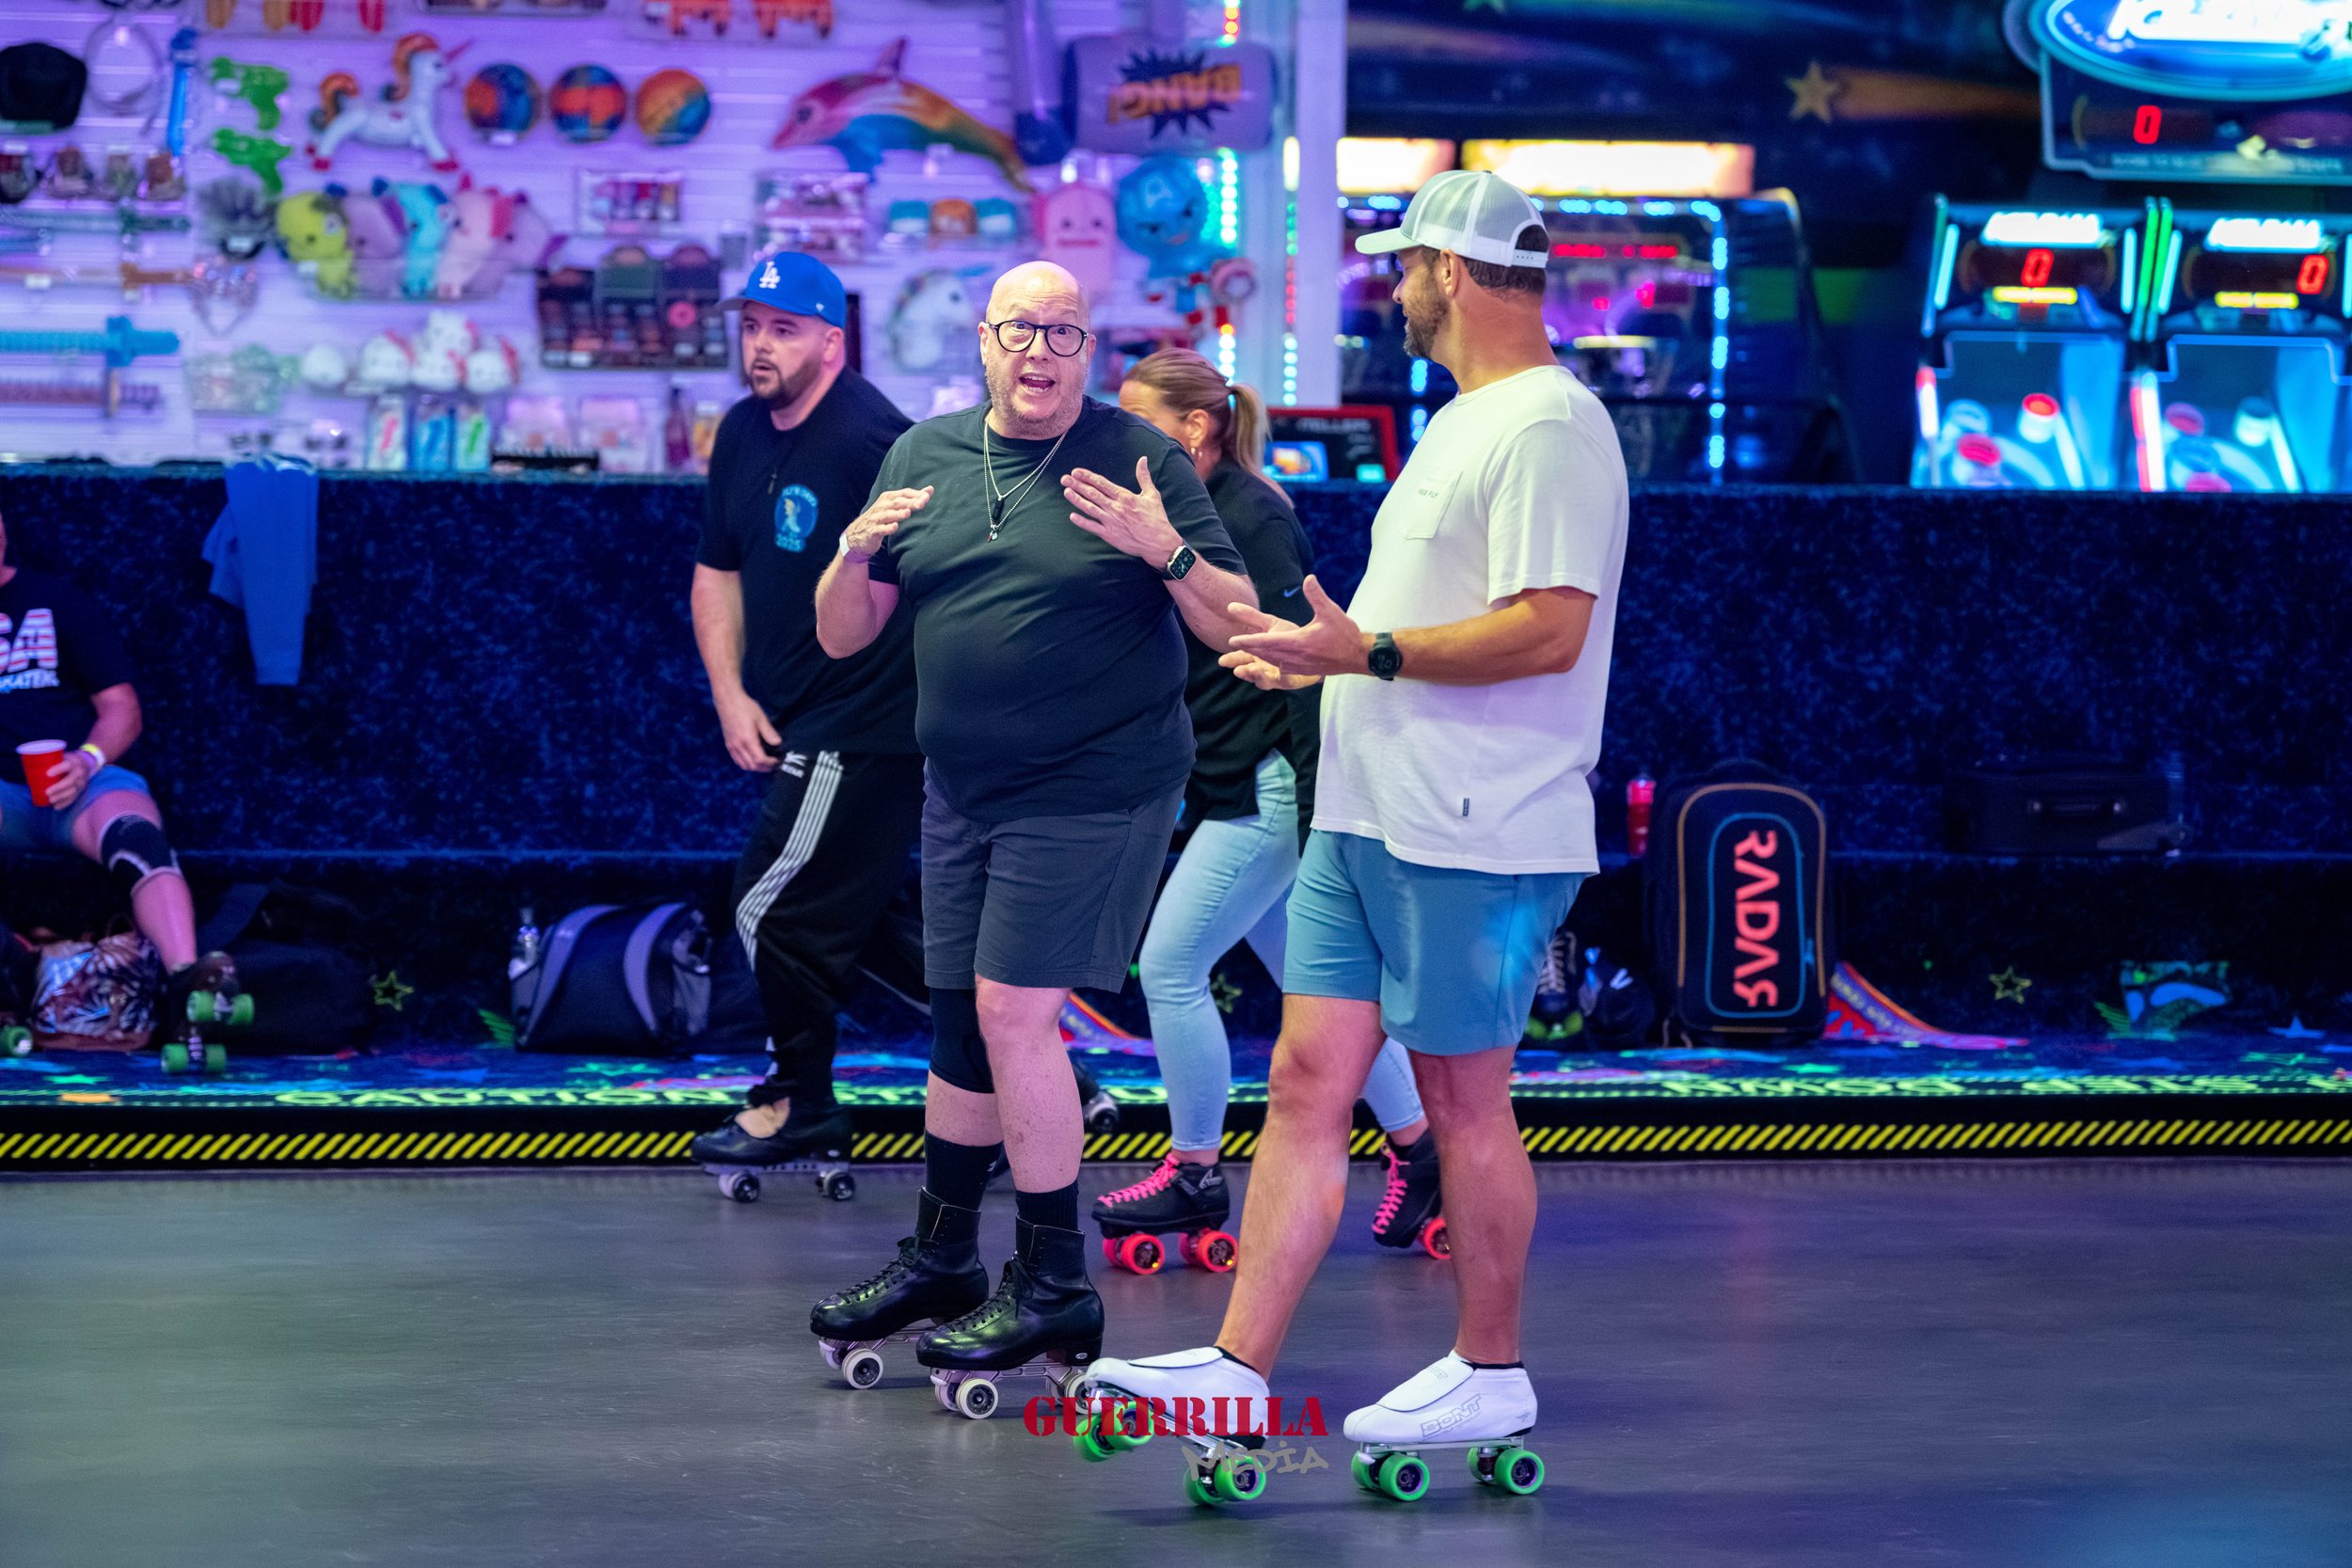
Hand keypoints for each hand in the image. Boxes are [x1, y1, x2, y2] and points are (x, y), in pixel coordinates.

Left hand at [45, 749, 94, 808]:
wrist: (85, 764)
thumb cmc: (66, 761)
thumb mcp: (62, 757)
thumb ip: (50, 762)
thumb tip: (30, 769)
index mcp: (74, 762)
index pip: (68, 765)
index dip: (58, 769)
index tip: (48, 774)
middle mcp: (79, 773)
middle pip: (70, 781)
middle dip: (58, 787)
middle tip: (47, 792)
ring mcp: (81, 782)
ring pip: (72, 791)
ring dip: (61, 797)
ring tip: (50, 800)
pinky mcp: (80, 790)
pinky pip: (74, 798)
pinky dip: (65, 803)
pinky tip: (56, 807)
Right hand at [715, 689, 780, 772]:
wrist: (727, 700)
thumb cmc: (745, 707)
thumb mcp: (760, 717)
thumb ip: (769, 732)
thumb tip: (778, 743)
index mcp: (747, 740)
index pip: (760, 760)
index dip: (770, 763)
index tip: (778, 761)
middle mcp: (738, 745)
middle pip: (752, 766)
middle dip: (764, 768)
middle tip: (773, 764)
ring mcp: (731, 746)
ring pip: (743, 765)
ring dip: (755, 767)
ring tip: (764, 764)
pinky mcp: (728, 744)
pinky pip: (736, 760)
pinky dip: (745, 764)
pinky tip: (752, 759)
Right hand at [842, 487, 930, 562]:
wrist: (858, 534)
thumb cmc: (881, 518)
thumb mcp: (895, 506)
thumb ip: (912, 498)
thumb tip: (930, 489)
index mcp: (888, 498)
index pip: (904, 493)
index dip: (915, 494)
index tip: (928, 496)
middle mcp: (882, 506)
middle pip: (898, 502)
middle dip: (910, 502)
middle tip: (923, 503)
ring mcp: (876, 518)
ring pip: (888, 515)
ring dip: (898, 514)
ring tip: (907, 513)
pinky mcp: (872, 531)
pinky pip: (880, 529)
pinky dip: (887, 528)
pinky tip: (894, 527)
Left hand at [1062, 457, 1182, 563]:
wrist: (1159, 542)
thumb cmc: (1157, 518)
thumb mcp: (1152, 494)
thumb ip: (1144, 476)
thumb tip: (1142, 459)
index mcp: (1124, 496)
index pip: (1102, 483)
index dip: (1087, 477)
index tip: (1076, 472)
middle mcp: (1116, 507)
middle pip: (1092, 493)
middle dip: (1077, 485)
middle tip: (1064, 478)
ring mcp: (1111, 522)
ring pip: (1090, 508)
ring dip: (1077, 499)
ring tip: (1066, 491)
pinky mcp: (1110, 535)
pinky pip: (1093, 527)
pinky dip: (1082, 522)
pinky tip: (1072, 516)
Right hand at [1216, 602, 1320, 688]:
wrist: (1313, 646)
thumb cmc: (1288, 636)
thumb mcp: (1269, 624)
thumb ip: (1251, 616)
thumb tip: (1230, 605)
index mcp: (1256, 654)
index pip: (1240, 658)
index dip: (1232, 660)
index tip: (1223, 660)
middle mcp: (1262, 667)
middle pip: (1248, 671)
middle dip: (1242, 671)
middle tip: (1237, 669)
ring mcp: (1275, 675)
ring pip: (1262, 680)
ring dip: (1256, 676)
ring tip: (1252, 670)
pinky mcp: (1289, 680)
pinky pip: (1282, 681)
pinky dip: (1277, 678)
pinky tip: (1274, 673)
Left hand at [1225, 576, 1369, 679]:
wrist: (1359, 656)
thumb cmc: (1345, 633)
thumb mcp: (1331, 611)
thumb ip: (1317, 595)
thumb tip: (1308, 578)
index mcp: (1299, 642)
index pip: (1267, 642)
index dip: (1248, 641)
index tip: (1232, 640)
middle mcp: (1297, 657)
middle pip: (1265, 654)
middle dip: (1247, 650)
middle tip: (1230, 647)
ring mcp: (1301, 666)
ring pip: (1273, 662)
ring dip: (1258, 657)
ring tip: (1245, 653)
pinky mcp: (1306, 671)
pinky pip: (1283, 668)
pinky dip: (1272, 663)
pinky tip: (1268, 660)